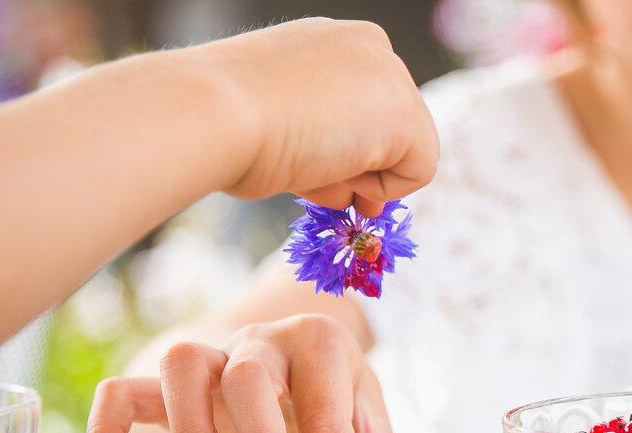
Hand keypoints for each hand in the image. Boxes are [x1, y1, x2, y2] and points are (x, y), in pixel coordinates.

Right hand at [87, 313, 405, 432]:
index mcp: (319, 345)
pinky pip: (119, 392)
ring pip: (180, 368)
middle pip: (248, 378)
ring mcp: (206, 357)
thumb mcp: (363, 426)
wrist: (280, 352)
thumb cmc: (327, 397)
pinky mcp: (159, 381)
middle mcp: (259, 342)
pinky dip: (111, 432)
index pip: (330, 417)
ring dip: (192, 432)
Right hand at [182, 18, 439, 213]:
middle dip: (353, 163)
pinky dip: (379, 189)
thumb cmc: (224, 120)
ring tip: (306, 161)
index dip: (344, 146)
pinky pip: (419, 172)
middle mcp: (371, 46)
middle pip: (388, 130)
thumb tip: (362, 193)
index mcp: (336, 41)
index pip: (362, 108)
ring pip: (404, 152)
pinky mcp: (407, 114)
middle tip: (306, 165)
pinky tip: (331, 167)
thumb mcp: (278, 117)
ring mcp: (393, 76)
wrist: (212, 112)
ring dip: (358, 177)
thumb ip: (326, 138)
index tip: (310, 158)